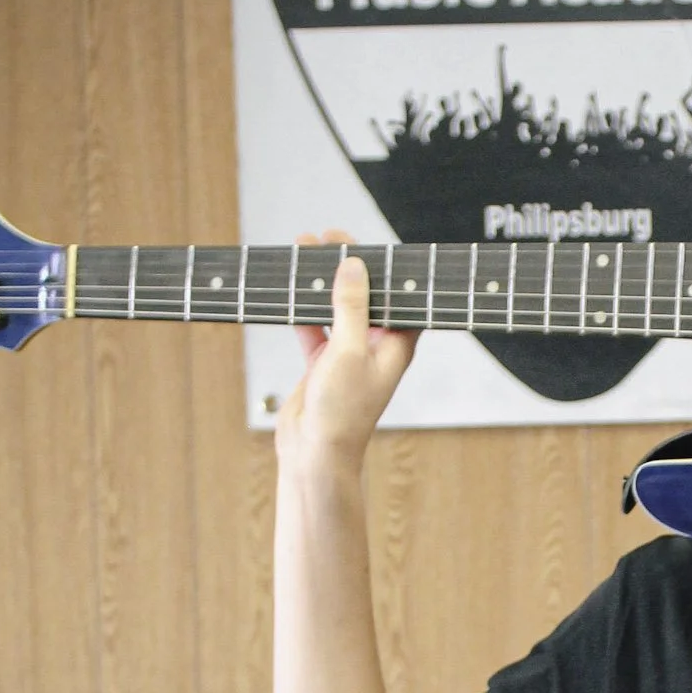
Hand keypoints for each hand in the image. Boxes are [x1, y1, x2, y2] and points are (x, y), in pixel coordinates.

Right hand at [275, 230, 416, 466]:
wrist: (314, 454)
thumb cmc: (342, 413)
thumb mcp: (348, 351)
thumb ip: (351, 307)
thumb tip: (354, 266)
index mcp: (397, 346)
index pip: (399, 296)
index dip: (388, 268)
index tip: (370, 243)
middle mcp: (376, 348)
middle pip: (366, 296)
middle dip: (349, 267)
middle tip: (329, 238)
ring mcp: (349, 355)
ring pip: (337, 308)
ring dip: (322, 283)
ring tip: (305, 251)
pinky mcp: (323, 364)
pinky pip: (314, 327)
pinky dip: (303, 309)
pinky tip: (291, 287)